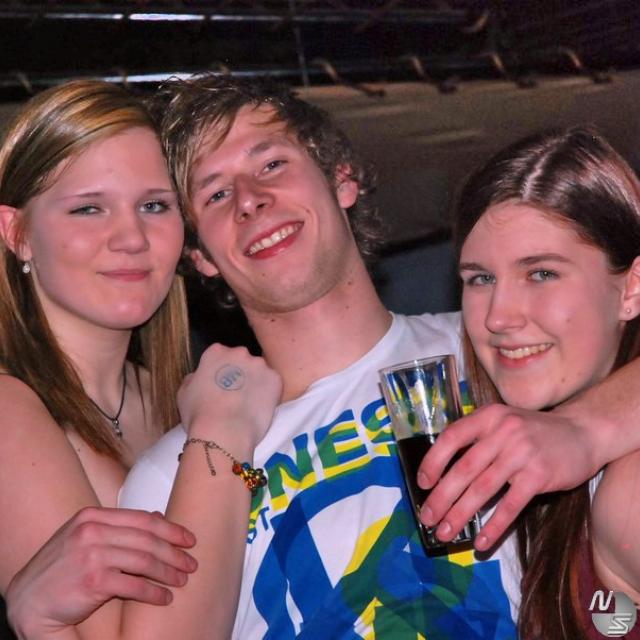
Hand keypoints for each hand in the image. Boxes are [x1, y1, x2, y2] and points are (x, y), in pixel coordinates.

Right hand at [6, 507, 196, 634]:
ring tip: (182, 581)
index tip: (189, 539)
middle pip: (148, 539)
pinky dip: (154, 592)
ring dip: (168, 572)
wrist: (28, 601)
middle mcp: (92, 531)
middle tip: (191, 563)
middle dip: (174, 552)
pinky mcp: (93, 581)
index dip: (170, 529)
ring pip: (145, 561)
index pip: (143, 519)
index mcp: (92, 516)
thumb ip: (119, 527)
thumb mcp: (87, 538)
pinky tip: (164, 598)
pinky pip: (134, 585)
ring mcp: (91, 555)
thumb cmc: (62, 568)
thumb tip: (159, 518)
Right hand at [178, 344, 281, 445]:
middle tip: (235, 394)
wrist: (224, 431)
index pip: (220, 354)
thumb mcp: (184, 392)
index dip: (220, 370)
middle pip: (242, 359)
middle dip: (240, 372)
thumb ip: (194, 378)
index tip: (219, 385)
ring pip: (259, 371)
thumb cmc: (199, 413)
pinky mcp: (275, 379)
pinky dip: (270, 394)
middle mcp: (239, 352)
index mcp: (216, 351)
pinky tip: (260, 408)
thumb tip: (199, 377)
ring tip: (249, 404)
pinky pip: (274, 384)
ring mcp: (260, 364)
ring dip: (256, 382)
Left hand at [416, 403, 597, 550]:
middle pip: (463, 469)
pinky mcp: (539, 475)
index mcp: (487, 417)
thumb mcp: (501, 422)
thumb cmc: (532, 431)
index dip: (433, 462)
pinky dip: (493, 526)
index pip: (451, 438)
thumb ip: (476, 439)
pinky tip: (481, 542)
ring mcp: (521, 453)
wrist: (581, 432)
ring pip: (482, 489)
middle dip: (441, 497)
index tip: (422, 484)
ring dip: (460, 515)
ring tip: (445, 533)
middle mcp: (502, 432)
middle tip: (427, 518)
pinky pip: (510, 506)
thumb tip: (441, 472)